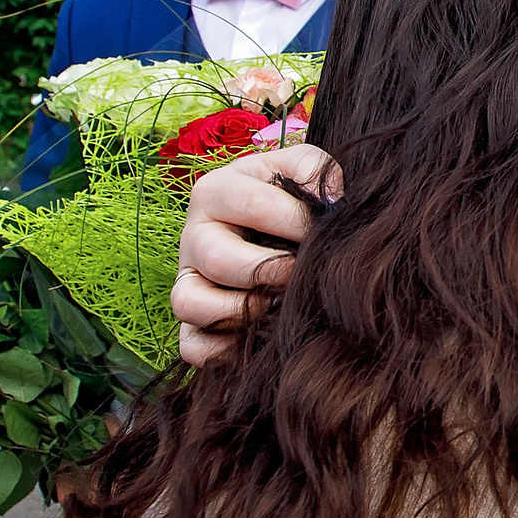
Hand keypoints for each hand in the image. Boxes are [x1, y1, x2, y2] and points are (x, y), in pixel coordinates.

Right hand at [172, 144, 337, 364]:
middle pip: (218, 258)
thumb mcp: (298, 167)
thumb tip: (332, 200)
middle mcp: (193, 235)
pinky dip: (223, 350)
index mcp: (217, 190)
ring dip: (242, 310)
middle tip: (300, 273)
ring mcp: (186, 280)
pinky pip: (191, 346)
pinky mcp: (189, 321)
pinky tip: (258, 335)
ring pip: (190, 304)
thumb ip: (314, 169)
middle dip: (271, 271)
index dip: (299, 224)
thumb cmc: (286, 197)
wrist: (265, 227)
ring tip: (277, 303)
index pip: (255, 206)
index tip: (324, 234)